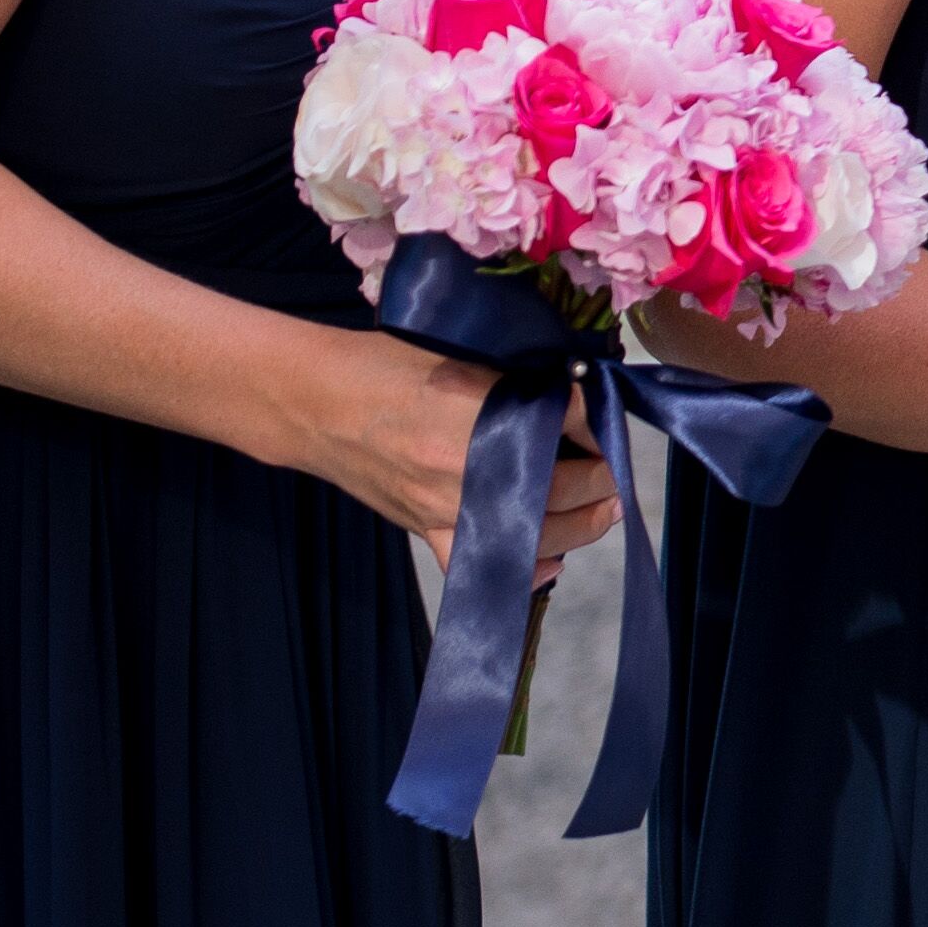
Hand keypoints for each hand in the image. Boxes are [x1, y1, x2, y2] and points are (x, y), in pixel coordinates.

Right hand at [290, 325, 615, 545]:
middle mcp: (473, 471)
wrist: (314, 402)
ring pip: (539, 534)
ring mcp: (449, 509)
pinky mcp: (427, 531)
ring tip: (602, 510)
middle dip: (603, 477)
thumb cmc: (382, 365)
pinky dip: (522, 570)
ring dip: (581, 524)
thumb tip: (572, 395)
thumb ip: (517, 381)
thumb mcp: (461, 356)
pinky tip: (547, 561)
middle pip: (566, 486)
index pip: (570, 422)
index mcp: (485, 416)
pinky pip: (483, 567)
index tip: (606, 418)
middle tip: (614, 468)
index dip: (597, 422)